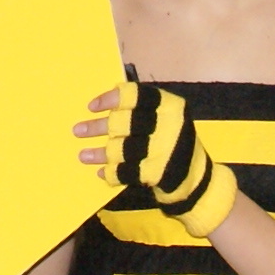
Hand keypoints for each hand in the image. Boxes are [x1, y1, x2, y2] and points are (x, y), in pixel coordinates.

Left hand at [76, 77, 230, 229]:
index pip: (135, 95)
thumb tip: (102, 107)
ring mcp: (164, 150)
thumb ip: (142, 111)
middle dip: (97, 127)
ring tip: (83, 154)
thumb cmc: (173, 143)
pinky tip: (101, 172)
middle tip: (78, 130)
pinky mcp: (158, 173)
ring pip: (120, 149)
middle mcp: (169, 125)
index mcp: (170, 105)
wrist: (196, 179)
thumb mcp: (166, 119)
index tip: (92, 106)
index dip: (110, 99)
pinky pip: (125, 172)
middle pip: (123, 122)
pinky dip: (111, 173)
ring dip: (98, 153)